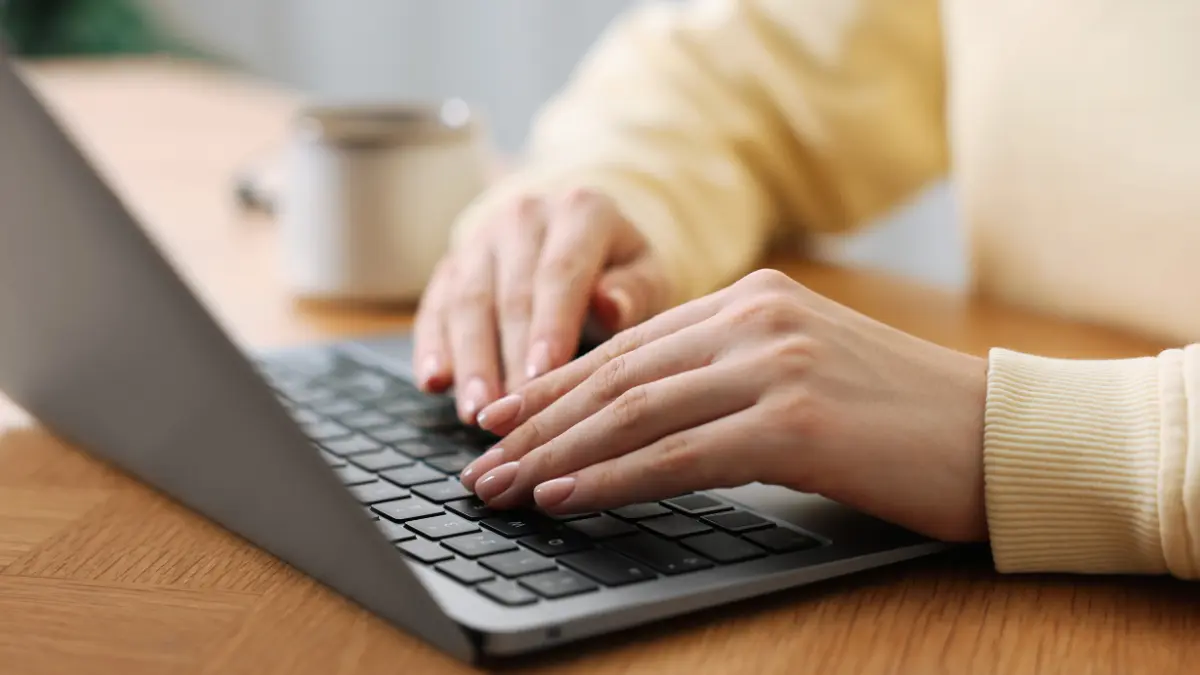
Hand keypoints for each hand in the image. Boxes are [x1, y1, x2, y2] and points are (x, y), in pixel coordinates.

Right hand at [412, 189, 671, 423]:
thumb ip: (634, 292)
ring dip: (469, 361)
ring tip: (475, 412)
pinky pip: (435, 307)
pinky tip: (433, 383)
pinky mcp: (451, 266)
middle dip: (506, 357)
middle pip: (510, 293)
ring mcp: (481, 240)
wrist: (577, 236)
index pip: (561, 271)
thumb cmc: (620, 271)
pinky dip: (432, 347)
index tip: (543, 373)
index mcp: (580, 211)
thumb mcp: (645, 276)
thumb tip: (612, 306)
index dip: (550, 324)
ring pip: (467, 303)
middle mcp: (524, 217)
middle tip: (508, 412)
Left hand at [459, 269, 989, 542]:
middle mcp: (757, 320)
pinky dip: (612, 479)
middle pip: (617, 377)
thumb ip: (730, 376)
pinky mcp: (796, 423)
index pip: (629, 347)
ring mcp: (776, 366)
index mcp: (755, 301)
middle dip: (537, 424)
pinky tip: (565, 496)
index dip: (556, 387)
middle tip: (479, 462)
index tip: (504, 421)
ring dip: (554, 454)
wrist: (1002, 435)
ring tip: (500, 487)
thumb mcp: (807, 373)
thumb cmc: (904, 417)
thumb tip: (642, 420)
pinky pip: (678, 456)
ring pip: (634, 413)